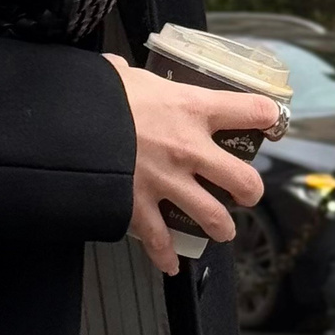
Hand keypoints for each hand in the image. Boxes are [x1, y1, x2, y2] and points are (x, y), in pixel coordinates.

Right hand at [103, 54, 273, 274]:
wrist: (64, 126)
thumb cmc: (96, 95)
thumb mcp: (120, 75)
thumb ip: (127, 76)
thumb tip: (113, 71)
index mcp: (192, 108)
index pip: (251, 111)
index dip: (267, 116)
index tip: (269, 121)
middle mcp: (190, 149)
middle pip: (244, 179)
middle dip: (249, 190)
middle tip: (244, 192)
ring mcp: (168, 182)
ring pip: (213, 217)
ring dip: (221, 227)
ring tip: (221, 230)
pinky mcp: (140, 207)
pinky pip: (161, 240)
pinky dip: (166, 255)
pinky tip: (170, 263)